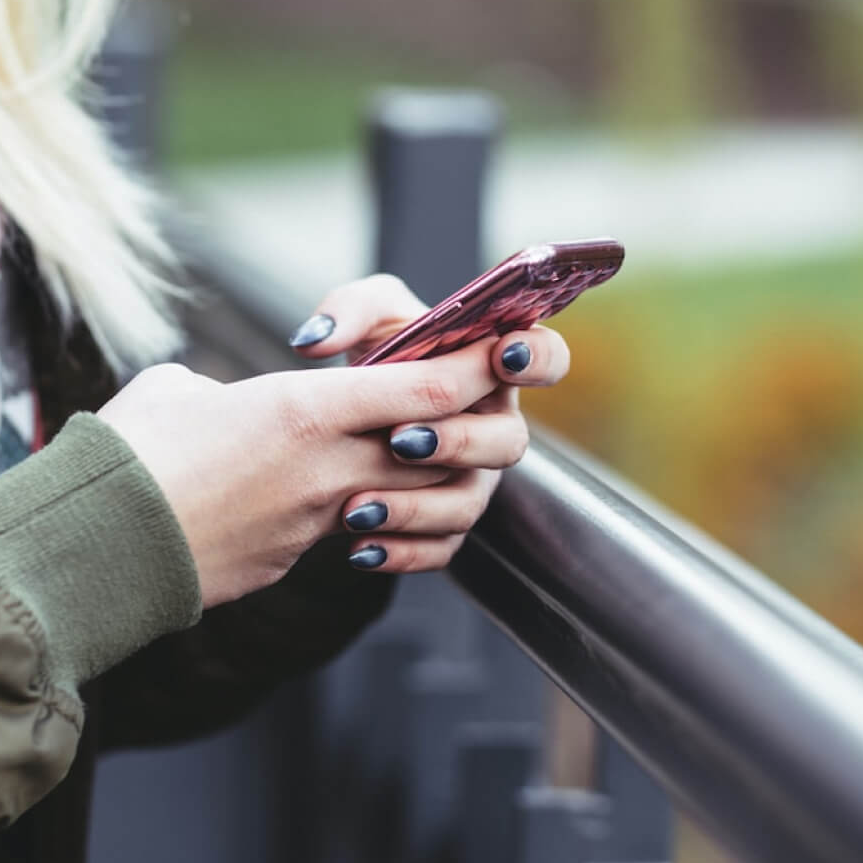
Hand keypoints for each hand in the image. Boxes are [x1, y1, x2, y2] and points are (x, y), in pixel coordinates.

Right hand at [98, 338, 512, 607]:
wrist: (94, 549)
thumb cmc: (127, 453)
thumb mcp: (179, 390)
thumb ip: (228, 390)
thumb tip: (227, 405)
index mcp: (304, 410)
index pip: (427, 388)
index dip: (473, 368)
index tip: (495, 350)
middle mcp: (327, 468)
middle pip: (439, 447)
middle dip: (466, 425)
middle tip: (463, 403)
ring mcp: (316, 522)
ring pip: (410, 498)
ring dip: (424, 479)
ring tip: (405, 457)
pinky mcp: (294, 559)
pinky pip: (359, 535)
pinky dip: (373, 519)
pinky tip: (349, 506)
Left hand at [287, 274, 570, 572]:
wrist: (346, 416)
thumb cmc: (377, 353)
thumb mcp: (366, 317)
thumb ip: (348, 310)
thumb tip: (316, 341)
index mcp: (493, 367)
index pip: (546, 358)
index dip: (537, 358)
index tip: (502, 355)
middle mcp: (493, 426)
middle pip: (509, 442)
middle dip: (458, 441)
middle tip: (401, 439)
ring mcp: (474, 479)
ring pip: (468, 503)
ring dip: (417, 506)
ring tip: (358, 506)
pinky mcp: (446, 524)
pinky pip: (439, 548)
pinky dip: (400, 552)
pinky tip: (359, 548)